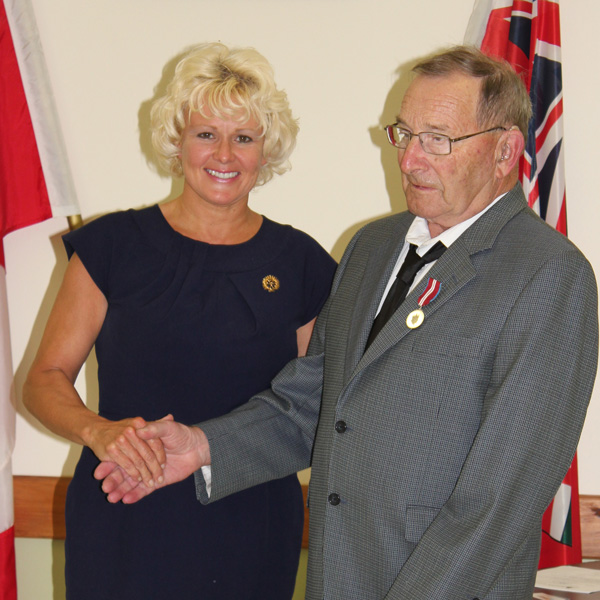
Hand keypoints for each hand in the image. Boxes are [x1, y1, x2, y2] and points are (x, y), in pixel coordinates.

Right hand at [94, 415, 209, 503]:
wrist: (197, 447)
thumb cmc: (182, 434)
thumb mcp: (168, 428)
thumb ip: (154, 428)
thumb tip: (139, 429)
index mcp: (139, 445)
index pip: (122, 455)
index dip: (110, 463)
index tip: (99, 471)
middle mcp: (141, 458)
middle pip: (123, 470)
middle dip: (113, 479)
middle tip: (103, 486)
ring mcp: (148, 471)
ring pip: (131, 482)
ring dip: (121, 489)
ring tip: (110, 497)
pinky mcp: (156, 481)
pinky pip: (143, 490)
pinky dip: (135, 495)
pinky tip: (125, 499)